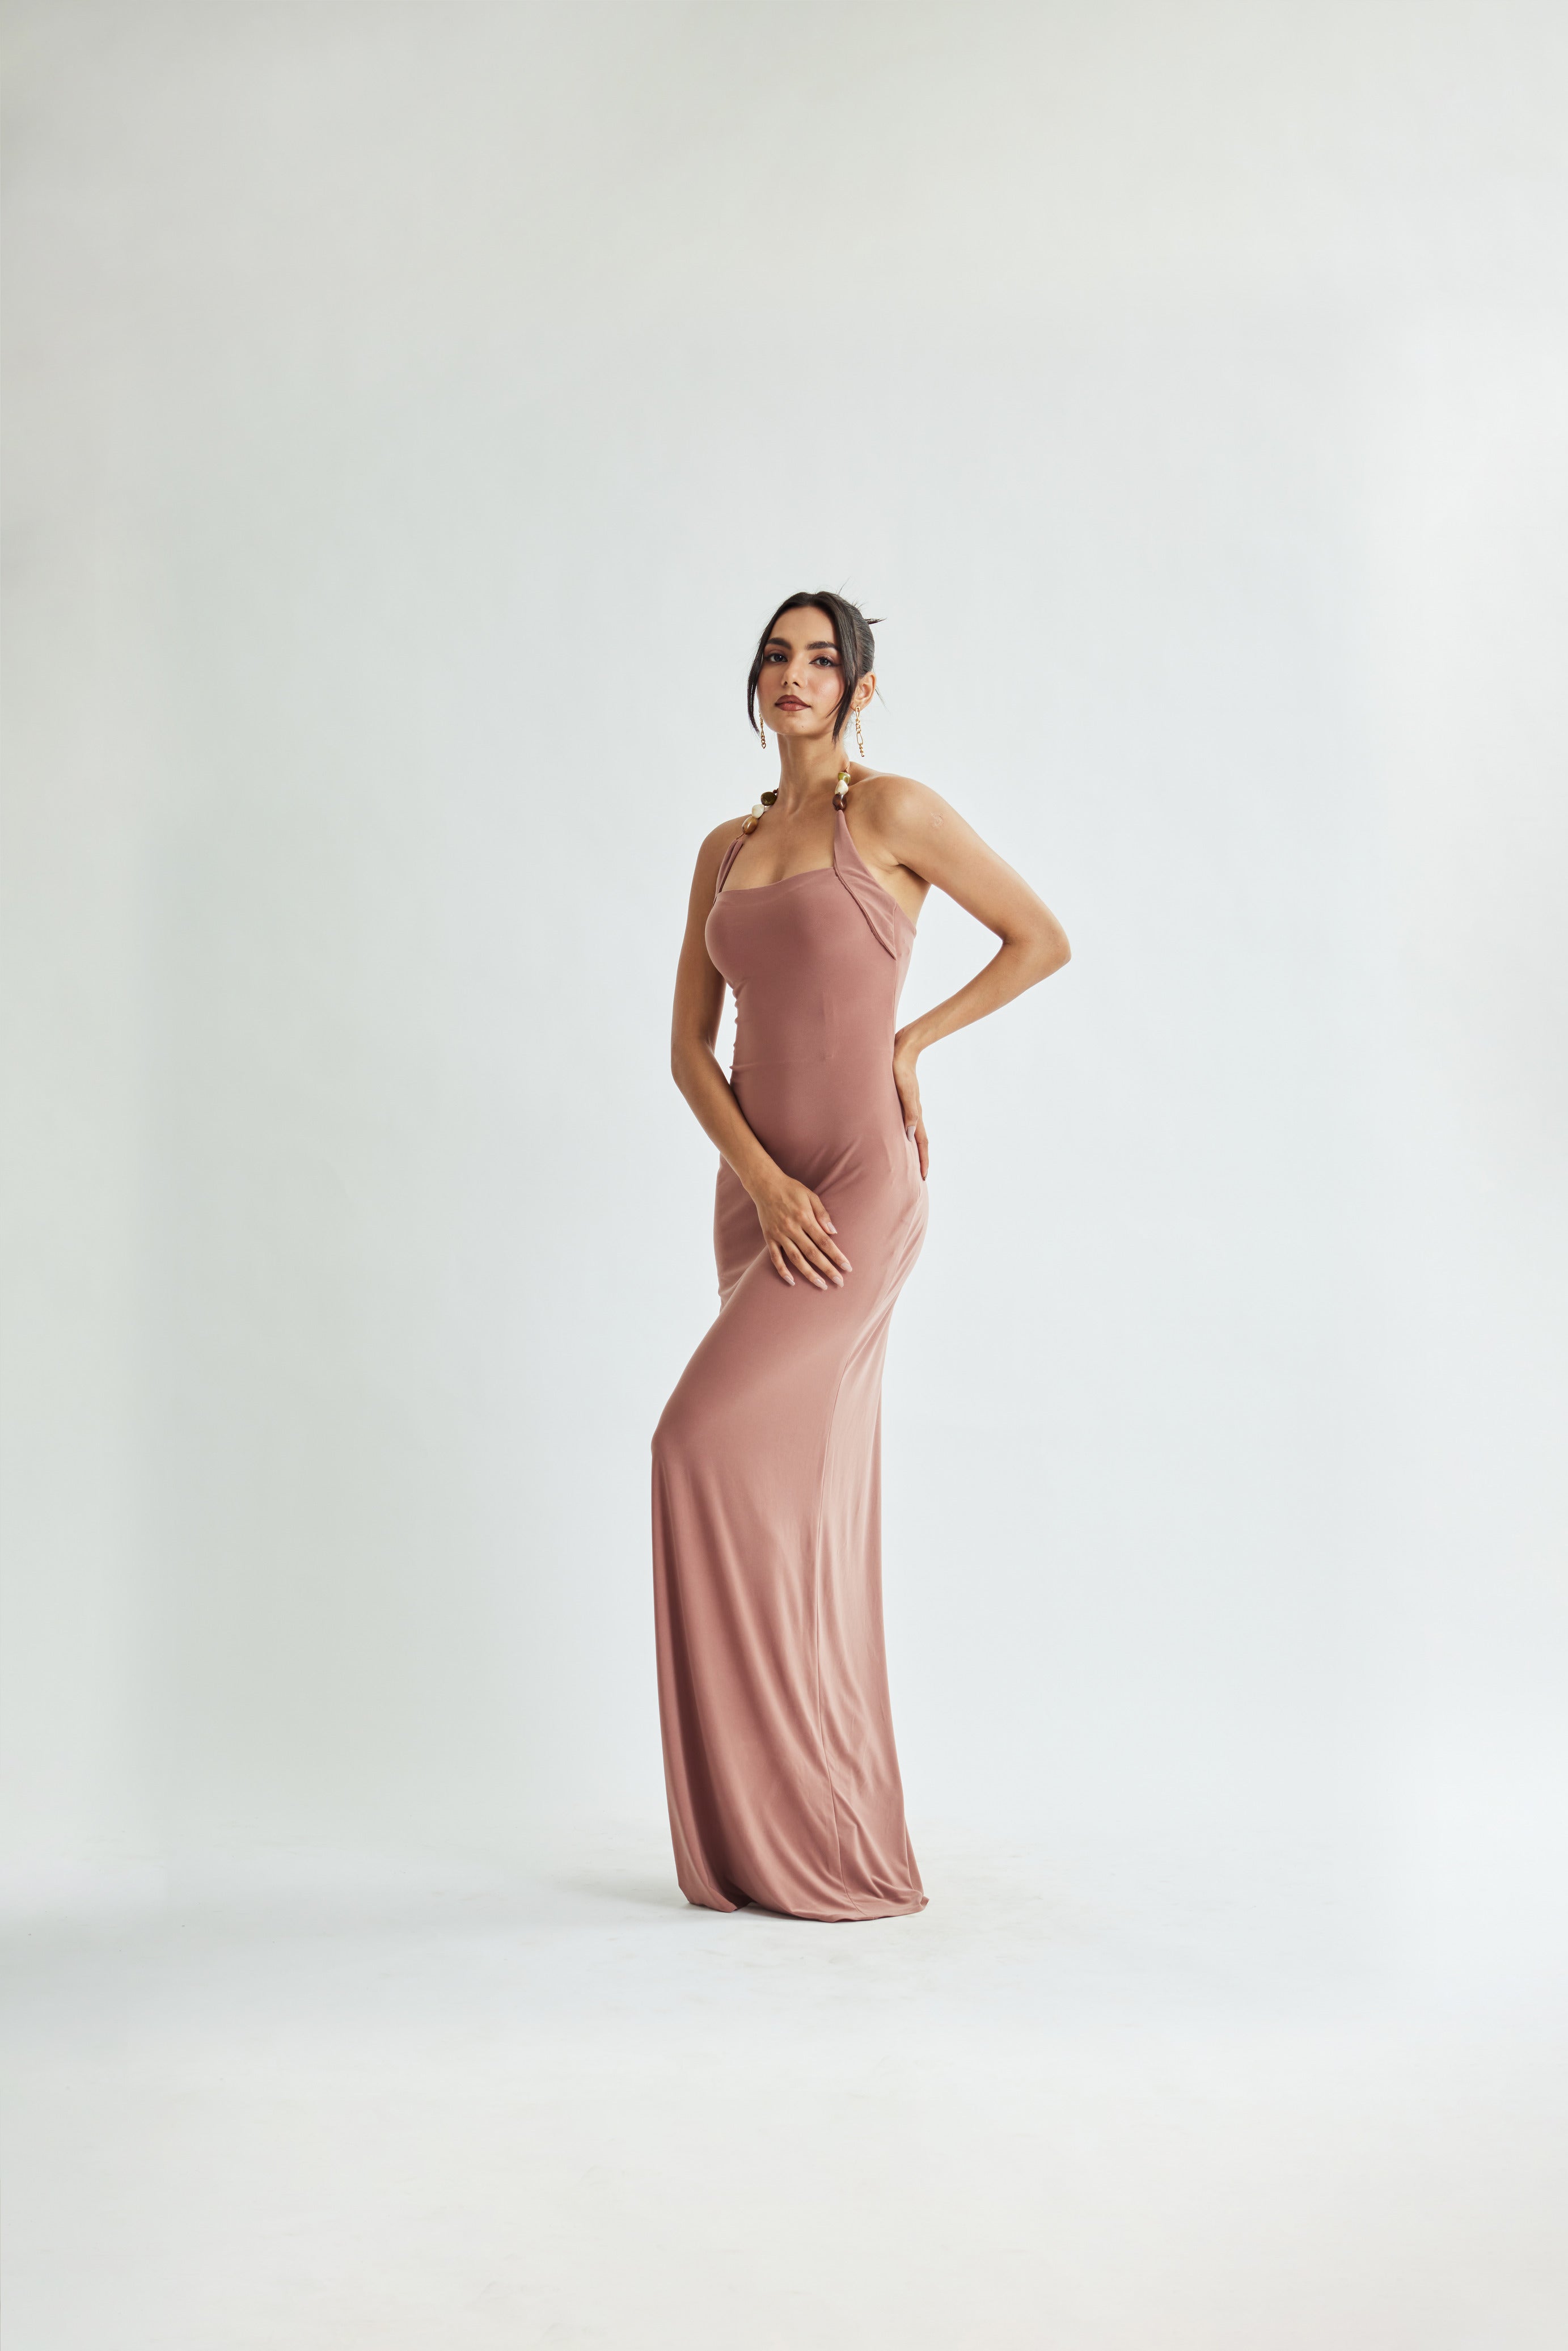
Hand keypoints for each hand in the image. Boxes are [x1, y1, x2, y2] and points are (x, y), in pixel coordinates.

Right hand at [749, 1171, 852, 1289]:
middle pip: (812, 1253)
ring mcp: (779, 1234)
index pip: (824, 1241)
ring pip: (796, 1259)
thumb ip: (822, 1214)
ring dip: (809, 1274)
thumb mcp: (811, 1196)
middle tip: (839, 1282)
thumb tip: (834, 1232)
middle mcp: (792, 1228)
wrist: (765, 1184)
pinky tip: (792, 1281)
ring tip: (821, 1285)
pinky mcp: (769, 1237)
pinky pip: (775, 1257)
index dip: (836, 1255)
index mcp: (805, 1218)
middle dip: (827, 1269)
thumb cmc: (791, 1189)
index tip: (847, 1267)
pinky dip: (782, 1270)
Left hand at [893, 1047, 928, 1181]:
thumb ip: (909, 1111)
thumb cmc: (899, 1069)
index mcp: (915, 1113)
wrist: (901, 1049)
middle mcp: (913, 1113)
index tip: (924, 1177)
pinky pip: (905, 1123)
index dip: (923, 1160)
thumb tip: (910, 1135)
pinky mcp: (901, 1100)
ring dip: (912, 1148)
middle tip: (919, 1176)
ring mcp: (908, 1107)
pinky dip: (904, 1134)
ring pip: (912, 1133)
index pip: (921, 1142)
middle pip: (919, 1141)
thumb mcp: (905, 1091)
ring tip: (909, 1161)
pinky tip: (898, 1136)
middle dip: (920, 1159)